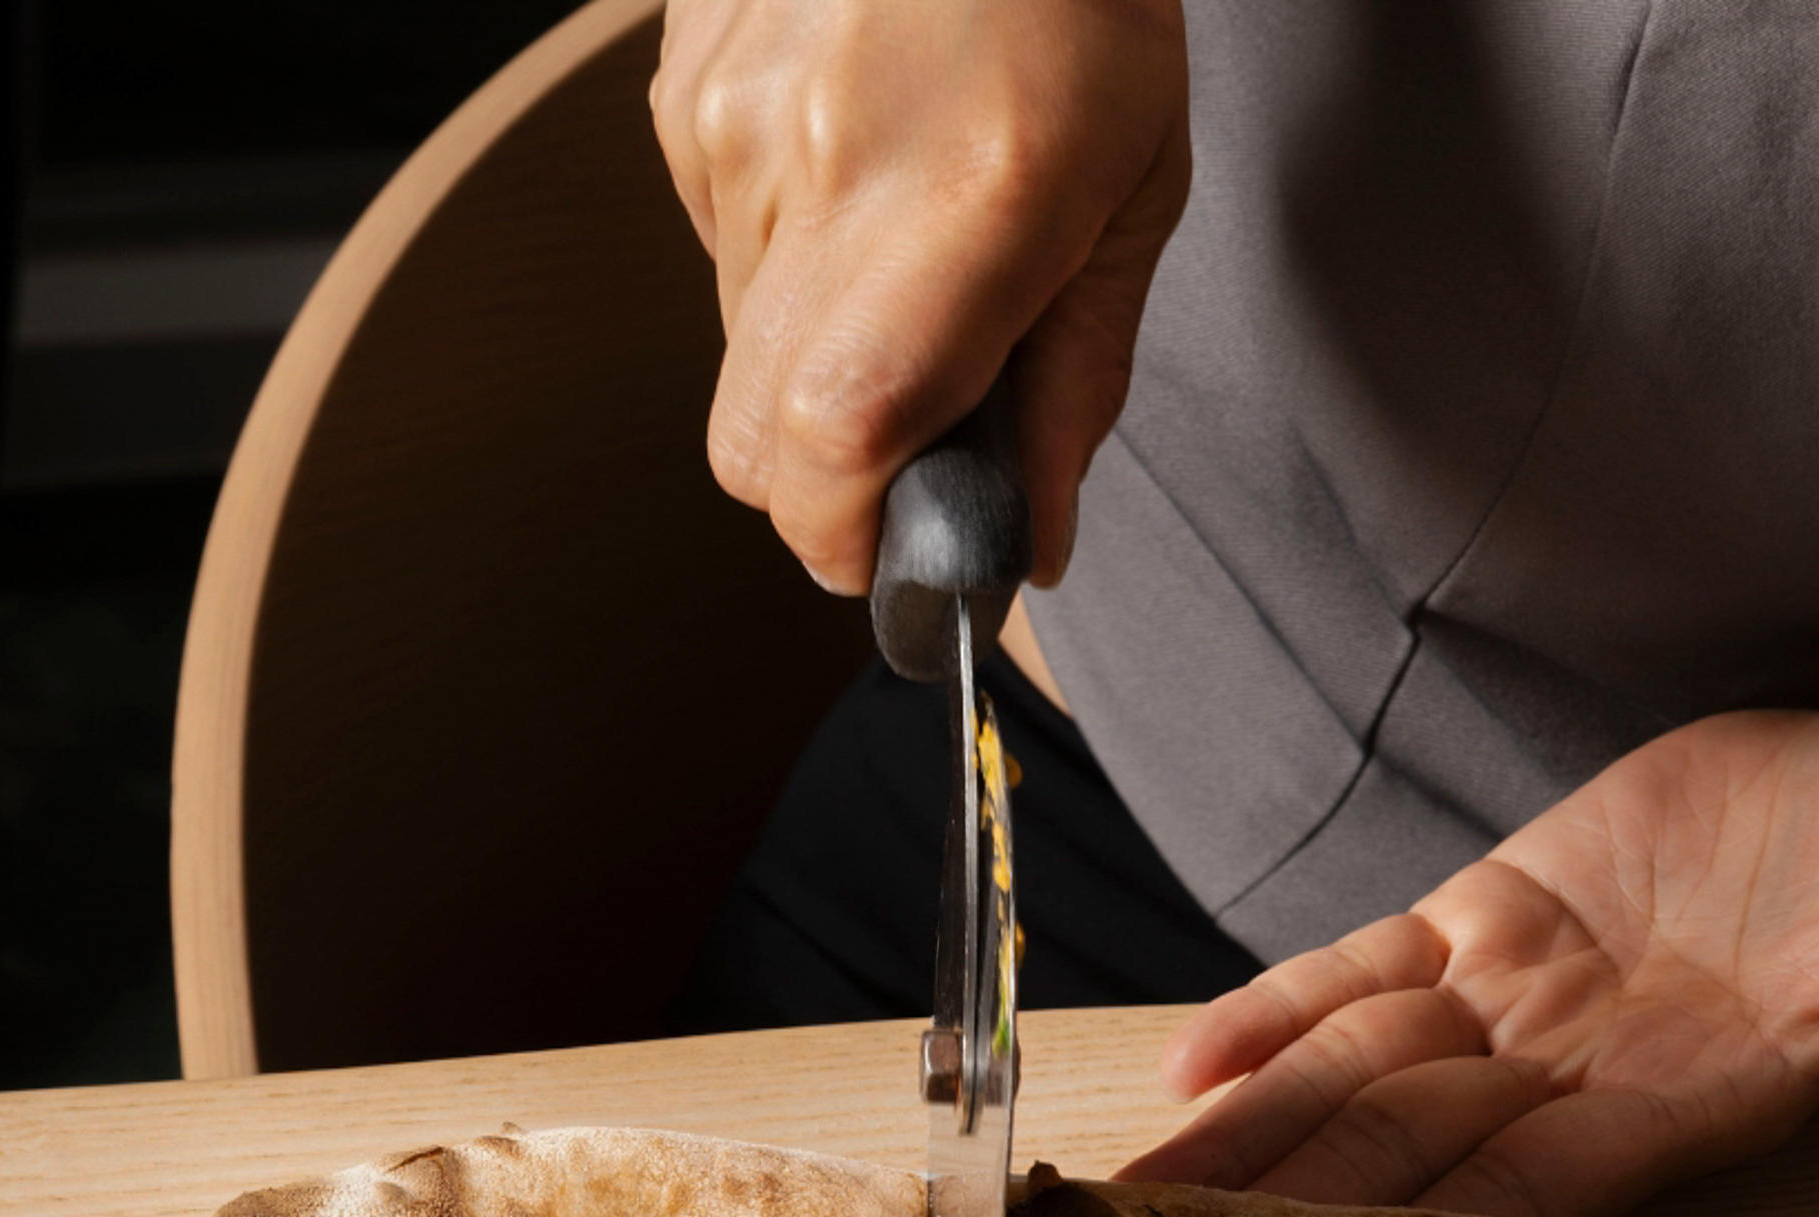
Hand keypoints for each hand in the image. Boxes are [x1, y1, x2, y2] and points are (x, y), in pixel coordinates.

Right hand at [653, 0, 1188, 589]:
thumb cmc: (1081, 2)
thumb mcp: (1135, 197)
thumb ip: (1076, 386)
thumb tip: (1031, 547)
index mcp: (955, 207)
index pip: (829, 453)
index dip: (851, 545)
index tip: (905, 559)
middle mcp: (817, 170)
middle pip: (751, 447)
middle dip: (828, 488)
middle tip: (918, 444)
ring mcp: (729, 127)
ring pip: (735, 358)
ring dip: (815, 365)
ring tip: (906, 266)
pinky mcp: (683, 94)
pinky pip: (715, 254)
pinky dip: (785, 267)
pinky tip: (857, 181)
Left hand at [1121, 709, 1818, 1216]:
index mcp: (1688, 1101)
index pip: (1522, 1185)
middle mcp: (1582, 1075)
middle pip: (1399, 1154)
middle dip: (1275, 1208)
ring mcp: (1524, 999)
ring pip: (1357, 1077)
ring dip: (1247, 1135)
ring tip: (1133, 1193)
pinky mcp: (1493, 914)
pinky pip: (1367, 971)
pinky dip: (1282, 1008)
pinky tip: (1196, 1062)